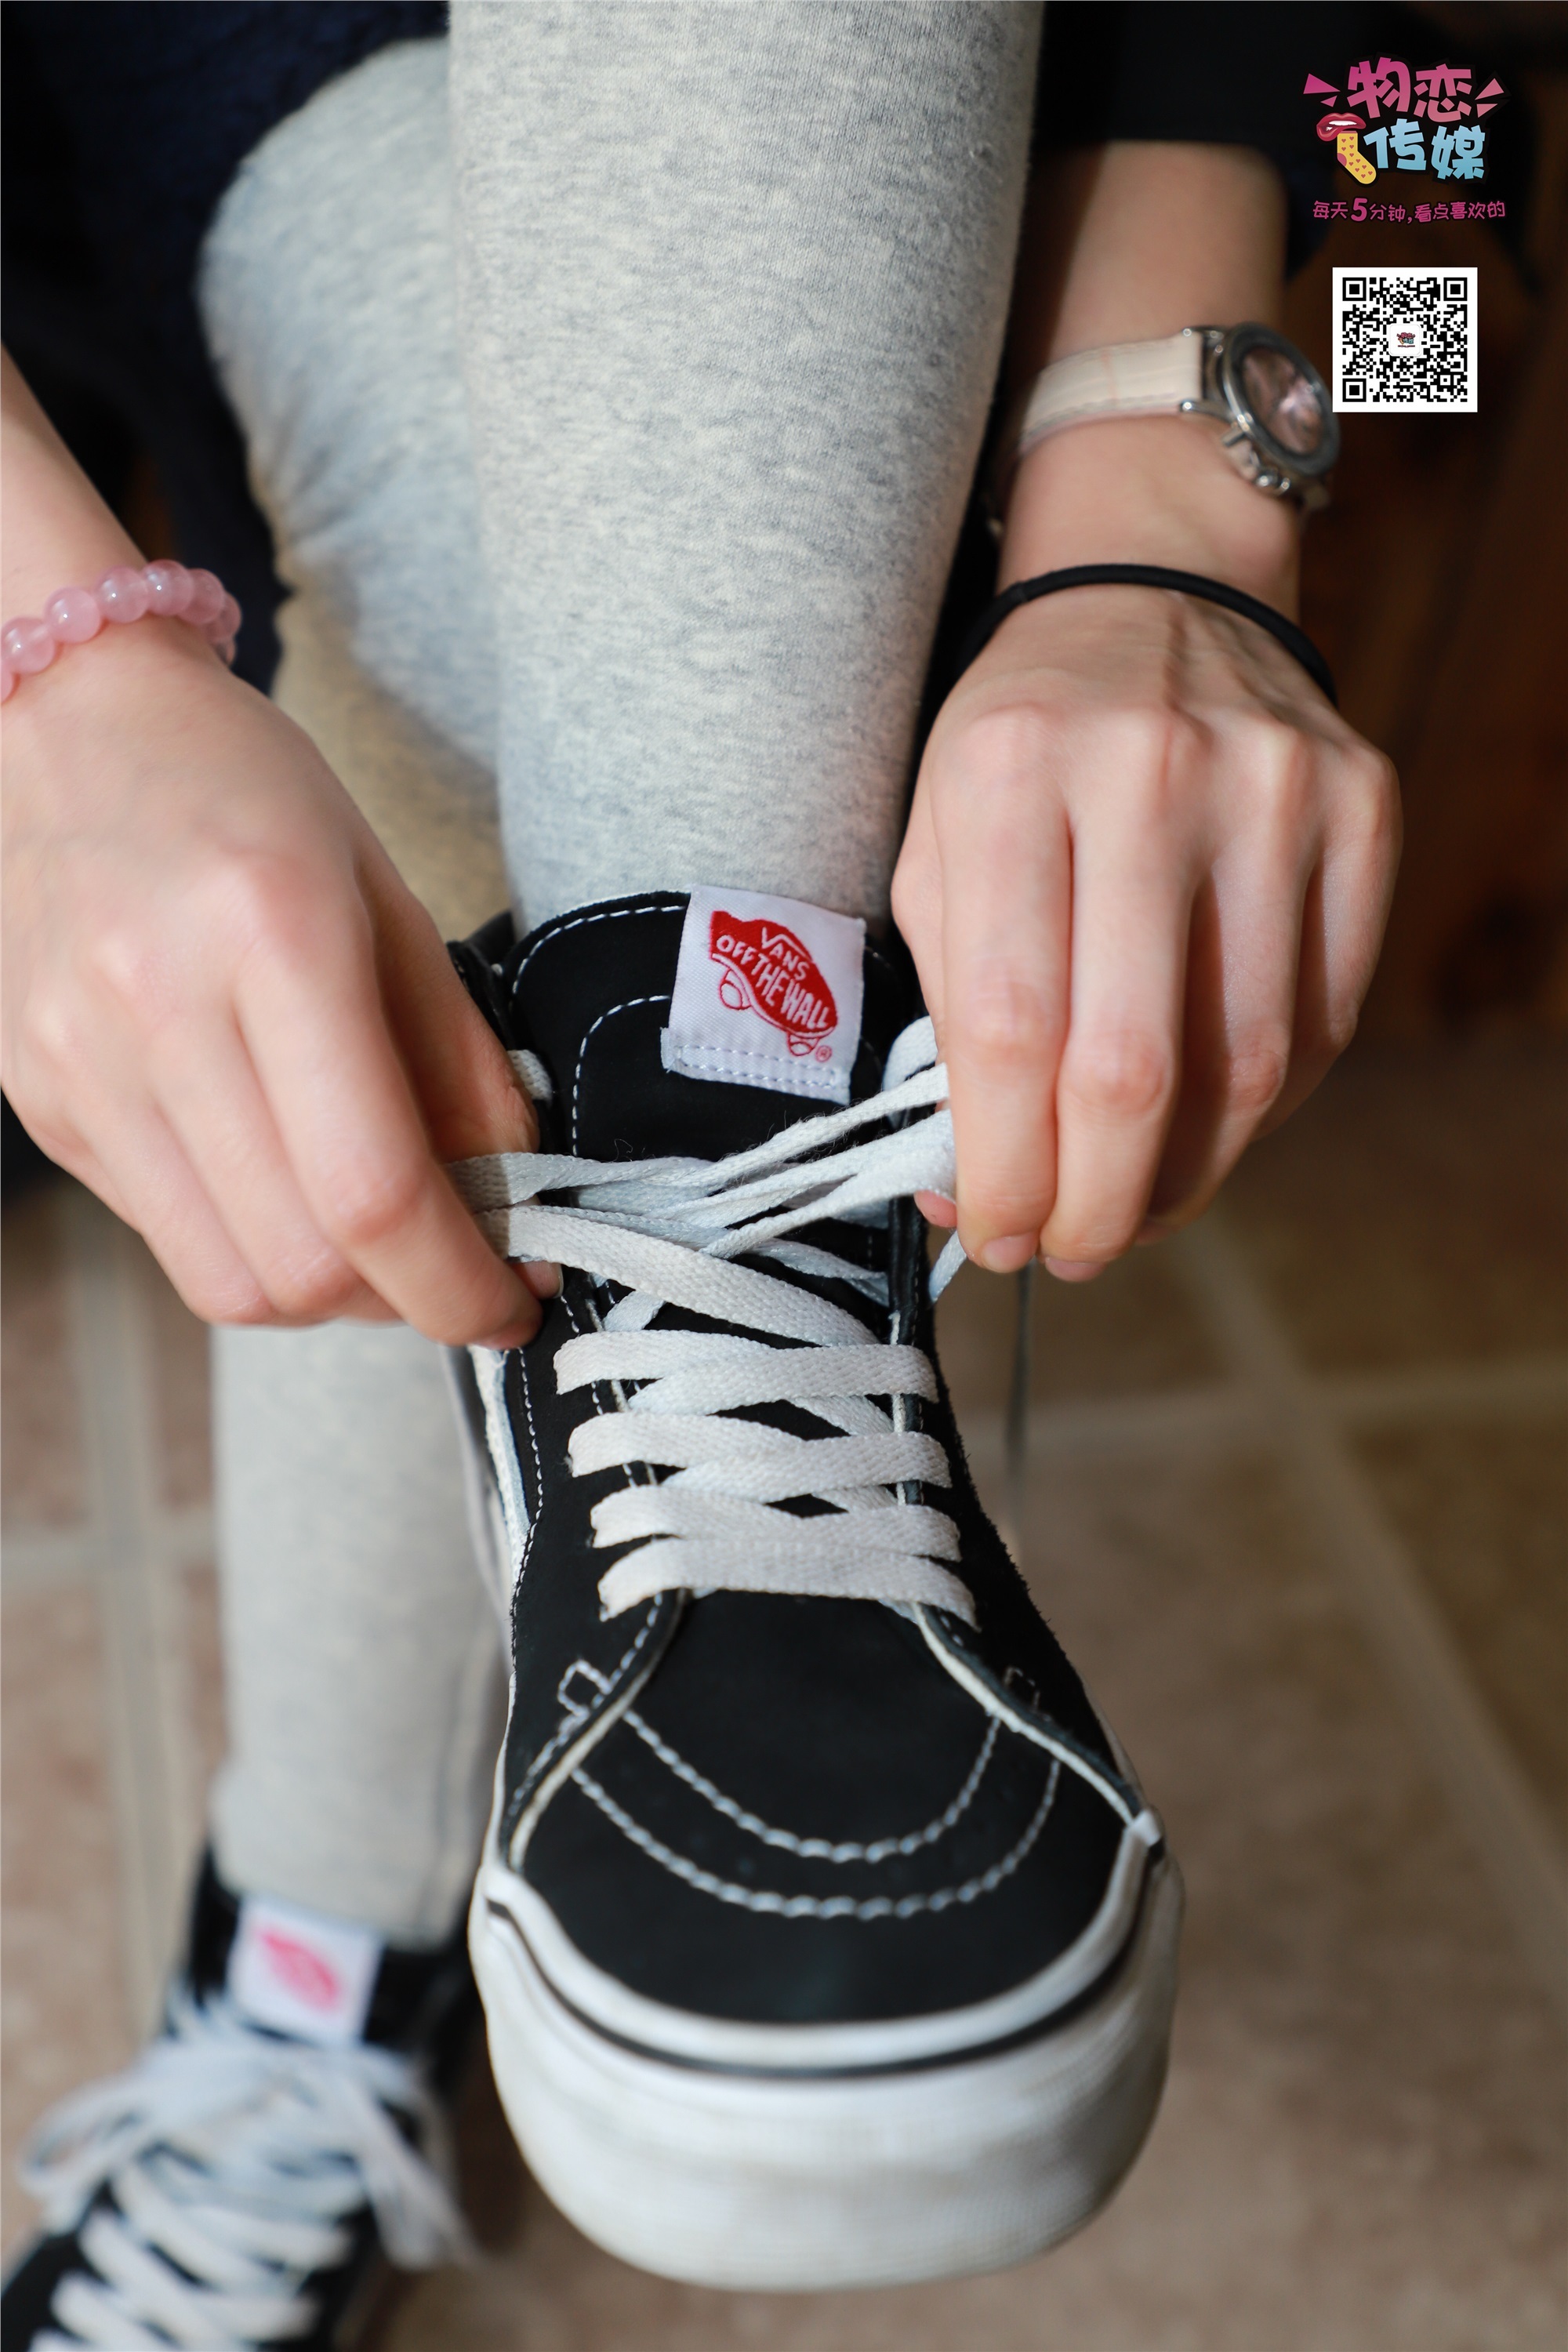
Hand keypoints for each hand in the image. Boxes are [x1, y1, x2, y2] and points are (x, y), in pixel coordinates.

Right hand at [2, 621, 545, 1342]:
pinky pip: (166, 1235)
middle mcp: (155, 1007)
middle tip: (455, 1266)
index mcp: (272, 935)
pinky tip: (282, 1179)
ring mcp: (77, 1062)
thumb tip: (520, 1213)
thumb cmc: (248, 793)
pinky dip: (249, 1244)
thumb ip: (463, 1065)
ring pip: (227, 1281)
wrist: (73, 721)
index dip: (458, 1284)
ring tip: (373, 1234)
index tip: (514, 1304)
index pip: (372, 1190)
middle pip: (299, 1264)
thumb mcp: (392, 899)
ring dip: (326, 1293)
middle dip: (403, 1299)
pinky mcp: (39, 1098)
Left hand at [891, 575, 1399, 1277]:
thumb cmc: (1018, 747)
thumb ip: (943, 1010)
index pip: (1008, 1025)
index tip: (995, 1232)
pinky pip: (1324, 1016)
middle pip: (1133, 1065)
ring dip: (1185, 1175)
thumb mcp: (936, 841)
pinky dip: (1263, 1106)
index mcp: (1008, 774)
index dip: (1003, 1164)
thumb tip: (969, 1187)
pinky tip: (1207, 1125)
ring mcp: (1276, 788)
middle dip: (1096, 1201)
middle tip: (1070, 1252)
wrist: (1151, 594)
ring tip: (1133, 1207)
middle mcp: (1149, 772)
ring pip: (1248, 1062)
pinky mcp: (1363, 808)